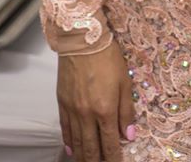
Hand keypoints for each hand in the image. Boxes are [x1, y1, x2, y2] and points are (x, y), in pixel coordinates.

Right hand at [57, 38, 136, 161]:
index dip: (113, 157)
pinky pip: (64, 129)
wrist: (82, 40)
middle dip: (96, 161)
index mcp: (105, 110)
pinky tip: (70, 149)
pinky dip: (68, 141)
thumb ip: (127, 111)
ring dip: (81, 155)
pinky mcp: (61, 102)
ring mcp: (72, 110)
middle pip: (90, 148)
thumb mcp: (125, 82)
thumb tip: (129, 135)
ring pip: (76, 142)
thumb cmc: (107, 57)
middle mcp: (86, 115)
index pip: (109, 143)